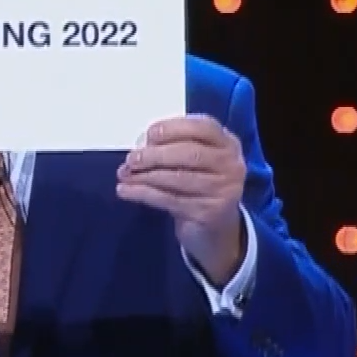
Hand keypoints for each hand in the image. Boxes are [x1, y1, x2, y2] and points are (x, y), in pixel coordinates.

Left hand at [115, 115, 246, 283]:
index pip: (204, 127)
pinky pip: (170, 200)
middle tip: (131, 159)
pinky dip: (144, 194)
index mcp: (227, 144)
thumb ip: (172, 148)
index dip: (175, 128)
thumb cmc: (197, 185)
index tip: (150, 133)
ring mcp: (223, 190)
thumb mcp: (192, 162)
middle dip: (156, 155)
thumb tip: (140, 148)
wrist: (214, 228)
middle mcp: (231, 165)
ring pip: (179, 178)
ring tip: (124, 175)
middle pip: (190, 153)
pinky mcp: (209, 213)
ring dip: (146, 176)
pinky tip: (126, 191)